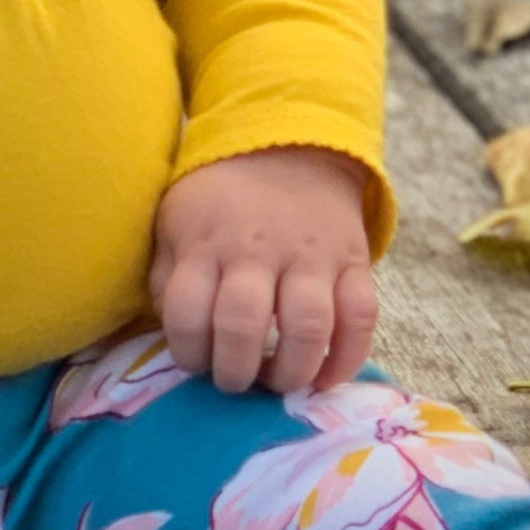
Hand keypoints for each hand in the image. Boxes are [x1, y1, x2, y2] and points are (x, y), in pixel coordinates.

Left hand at [149, 146, 377, 396]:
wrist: (287, 147)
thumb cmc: (220, 200)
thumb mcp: (176, 222)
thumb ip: (168, 276)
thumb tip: (176, 333)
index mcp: (206, 243)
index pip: (186, 313)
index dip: (187, 353)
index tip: (196, 363)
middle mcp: (257, 250)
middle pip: (243, 325)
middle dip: (236, 372)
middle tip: (235, 382)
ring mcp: (310, 256)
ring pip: (307, 326)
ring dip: (290, 370)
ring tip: (277, 381)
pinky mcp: (353, 261)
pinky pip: (360, 317)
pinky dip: (347, 358)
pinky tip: (325, 378)